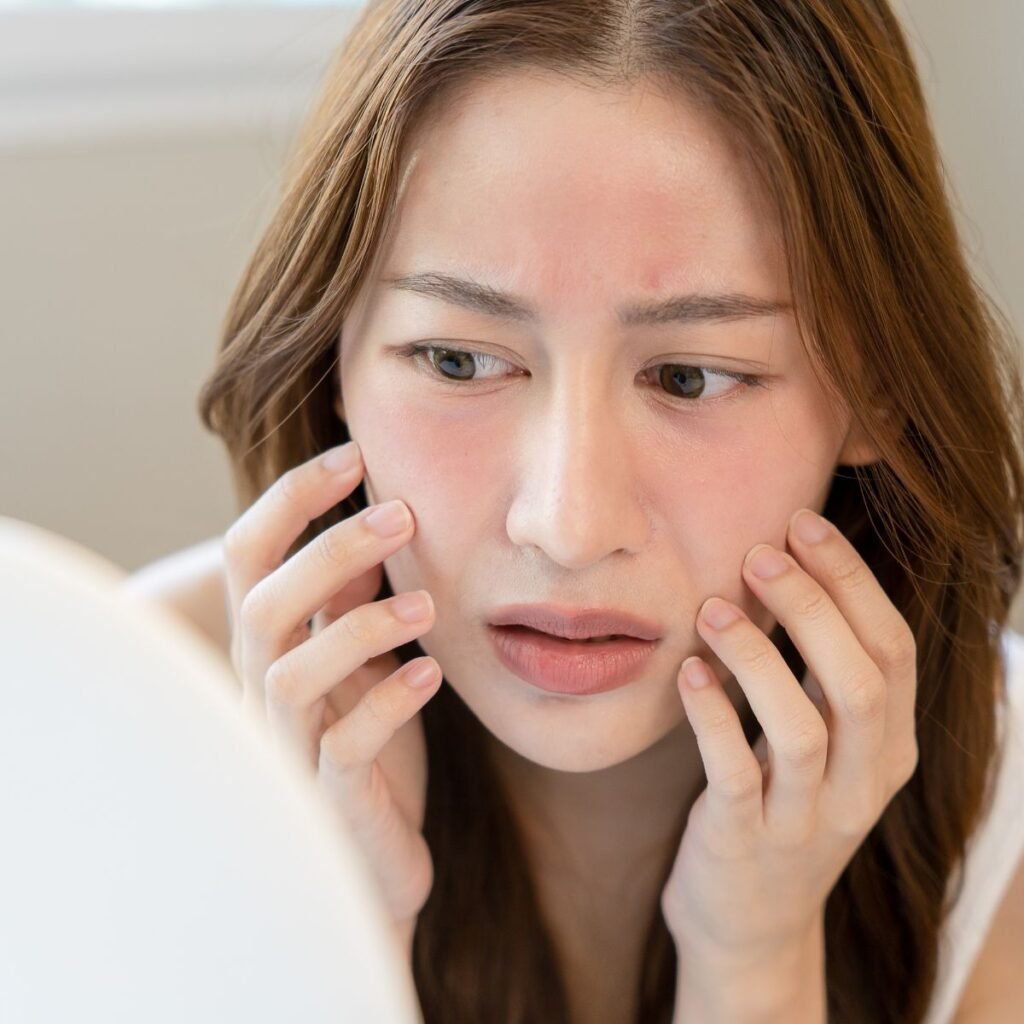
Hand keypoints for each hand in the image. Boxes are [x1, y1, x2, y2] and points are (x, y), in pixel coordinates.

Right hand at [222, 440, 441, 946]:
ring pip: (292, 674)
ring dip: (359, 627)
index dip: (291, 499)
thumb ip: (354, 603)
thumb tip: (375, 528)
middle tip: (403, 514)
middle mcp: (264, 692)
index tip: (354, 454)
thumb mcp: (363, 662)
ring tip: (427, 605)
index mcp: (271, 646)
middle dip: (329, 550)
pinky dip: (389, 703)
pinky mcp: (329, 800)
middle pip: (263, 604)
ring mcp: (290, 749)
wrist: (374, 860)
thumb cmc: (368, 750)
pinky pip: (344, 747)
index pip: (248, 555)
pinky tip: (431, 674)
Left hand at [660, 507, 918, 961]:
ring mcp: (804, 822)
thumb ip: (818, 676)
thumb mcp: (822, 748)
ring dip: (759, 658)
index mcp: (889, 751)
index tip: (803, 522)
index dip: (852, 580)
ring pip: (803, 730)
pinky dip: (714, 717)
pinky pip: (734, 774)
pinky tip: (688, 672)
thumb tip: (790, 566)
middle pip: (860, 682)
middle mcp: (861, 787)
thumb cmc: (778, 809)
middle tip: (760, 552)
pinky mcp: (744, 845)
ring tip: (714, 609)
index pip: (893, 651)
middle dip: (814, 605)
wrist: (749, 927)